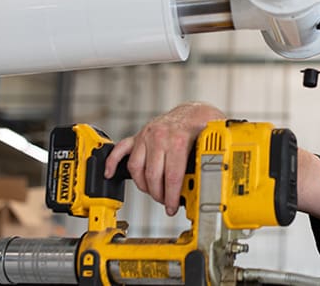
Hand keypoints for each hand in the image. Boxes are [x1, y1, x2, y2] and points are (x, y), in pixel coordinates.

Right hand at [104, 102, 224, 215]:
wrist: (193, 111)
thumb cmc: (202, 127)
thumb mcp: (210, 143)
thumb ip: (207, 161)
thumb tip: (208, 183)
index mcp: (178, 140)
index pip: (172, 176)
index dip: (171, 196)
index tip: (172, 208)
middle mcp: (159, 136)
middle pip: (153, 176)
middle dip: (158, 195)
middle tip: (165, 203)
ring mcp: (146, 136)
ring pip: (136, 168)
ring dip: (143, 185)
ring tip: (153, 193)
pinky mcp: (138, 136)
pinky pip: (120, 149)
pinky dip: (112, 162)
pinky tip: (109, 174)